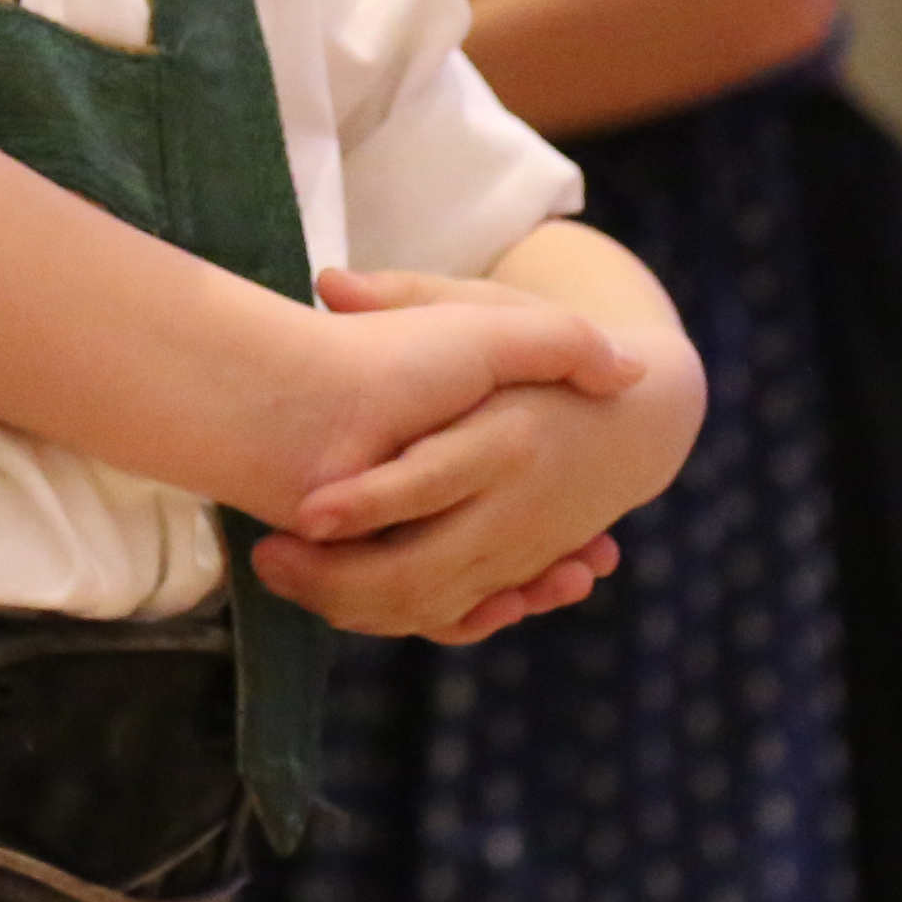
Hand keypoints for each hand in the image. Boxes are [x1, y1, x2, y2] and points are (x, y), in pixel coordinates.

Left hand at [255, 299, 704, 641]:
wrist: (636, 418)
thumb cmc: (541, 351)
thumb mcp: (490, 310)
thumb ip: (412, 294)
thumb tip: (329, 280)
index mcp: (508, 437)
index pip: (431, 481)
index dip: (368, 503)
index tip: (305, 513)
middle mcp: (513, 506)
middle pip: (422, 569)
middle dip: (337, 577)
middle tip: (264, 559)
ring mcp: (515, 552)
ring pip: (429, 604)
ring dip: (352, 606)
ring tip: (283, 577)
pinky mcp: (513, 577)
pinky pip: (455, 619)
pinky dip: (398, 621)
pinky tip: (341, 604)